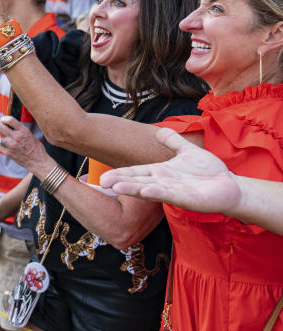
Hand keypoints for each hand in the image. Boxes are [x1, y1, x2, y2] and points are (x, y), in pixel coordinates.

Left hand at [0, 116, 49, 172]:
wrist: (37, 161)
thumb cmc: (36, 148)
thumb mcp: (30, 135)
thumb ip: (21, 130)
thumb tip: (11, 125)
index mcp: (23, 131)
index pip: (10, 120)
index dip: (4, 119)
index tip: (3, 120)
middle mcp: (16, 137)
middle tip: (0, 129)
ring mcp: (11, 145)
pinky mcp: (8, 153)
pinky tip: (3, 145)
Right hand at [101, 128, 240, 212]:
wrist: (228, 185)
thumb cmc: (208, 171)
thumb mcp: (188, 151)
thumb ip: (173, 141)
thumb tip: (159, 131)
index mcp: (161, 172)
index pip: (136, 172)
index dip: (120, 173)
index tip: (103, 176)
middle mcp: (162, 183)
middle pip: (137, 181)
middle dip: (120, 181)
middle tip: (101, 182)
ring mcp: (172, 191)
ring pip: (148, 189)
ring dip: (132, 188)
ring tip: (116, 186)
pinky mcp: (185, 198)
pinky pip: (168, 194)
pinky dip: (156, 192)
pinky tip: (145, 190)